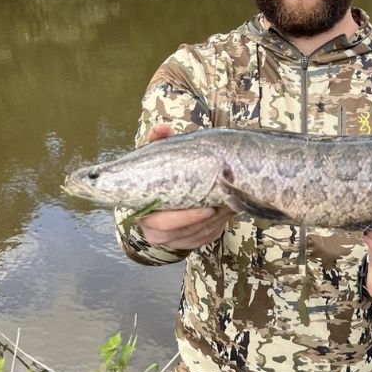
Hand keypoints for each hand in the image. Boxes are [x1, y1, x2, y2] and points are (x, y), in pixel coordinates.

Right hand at [137, 124, 235, 249]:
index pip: (160, 223)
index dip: (185, 218)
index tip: (208, 208)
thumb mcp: (162, 157)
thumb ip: (160, 141)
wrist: (167, 190)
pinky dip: (215, 229)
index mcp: (143, 209)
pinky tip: (225, 215)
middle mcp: (152, 229)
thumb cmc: (165, 173)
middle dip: (203, 222)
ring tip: (229, 207)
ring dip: (213, 224)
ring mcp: (169, 239)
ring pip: (193, 238)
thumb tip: (161, 128)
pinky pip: (202, 240)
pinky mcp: (184, 242)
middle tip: (222, 207)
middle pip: (179, 233)